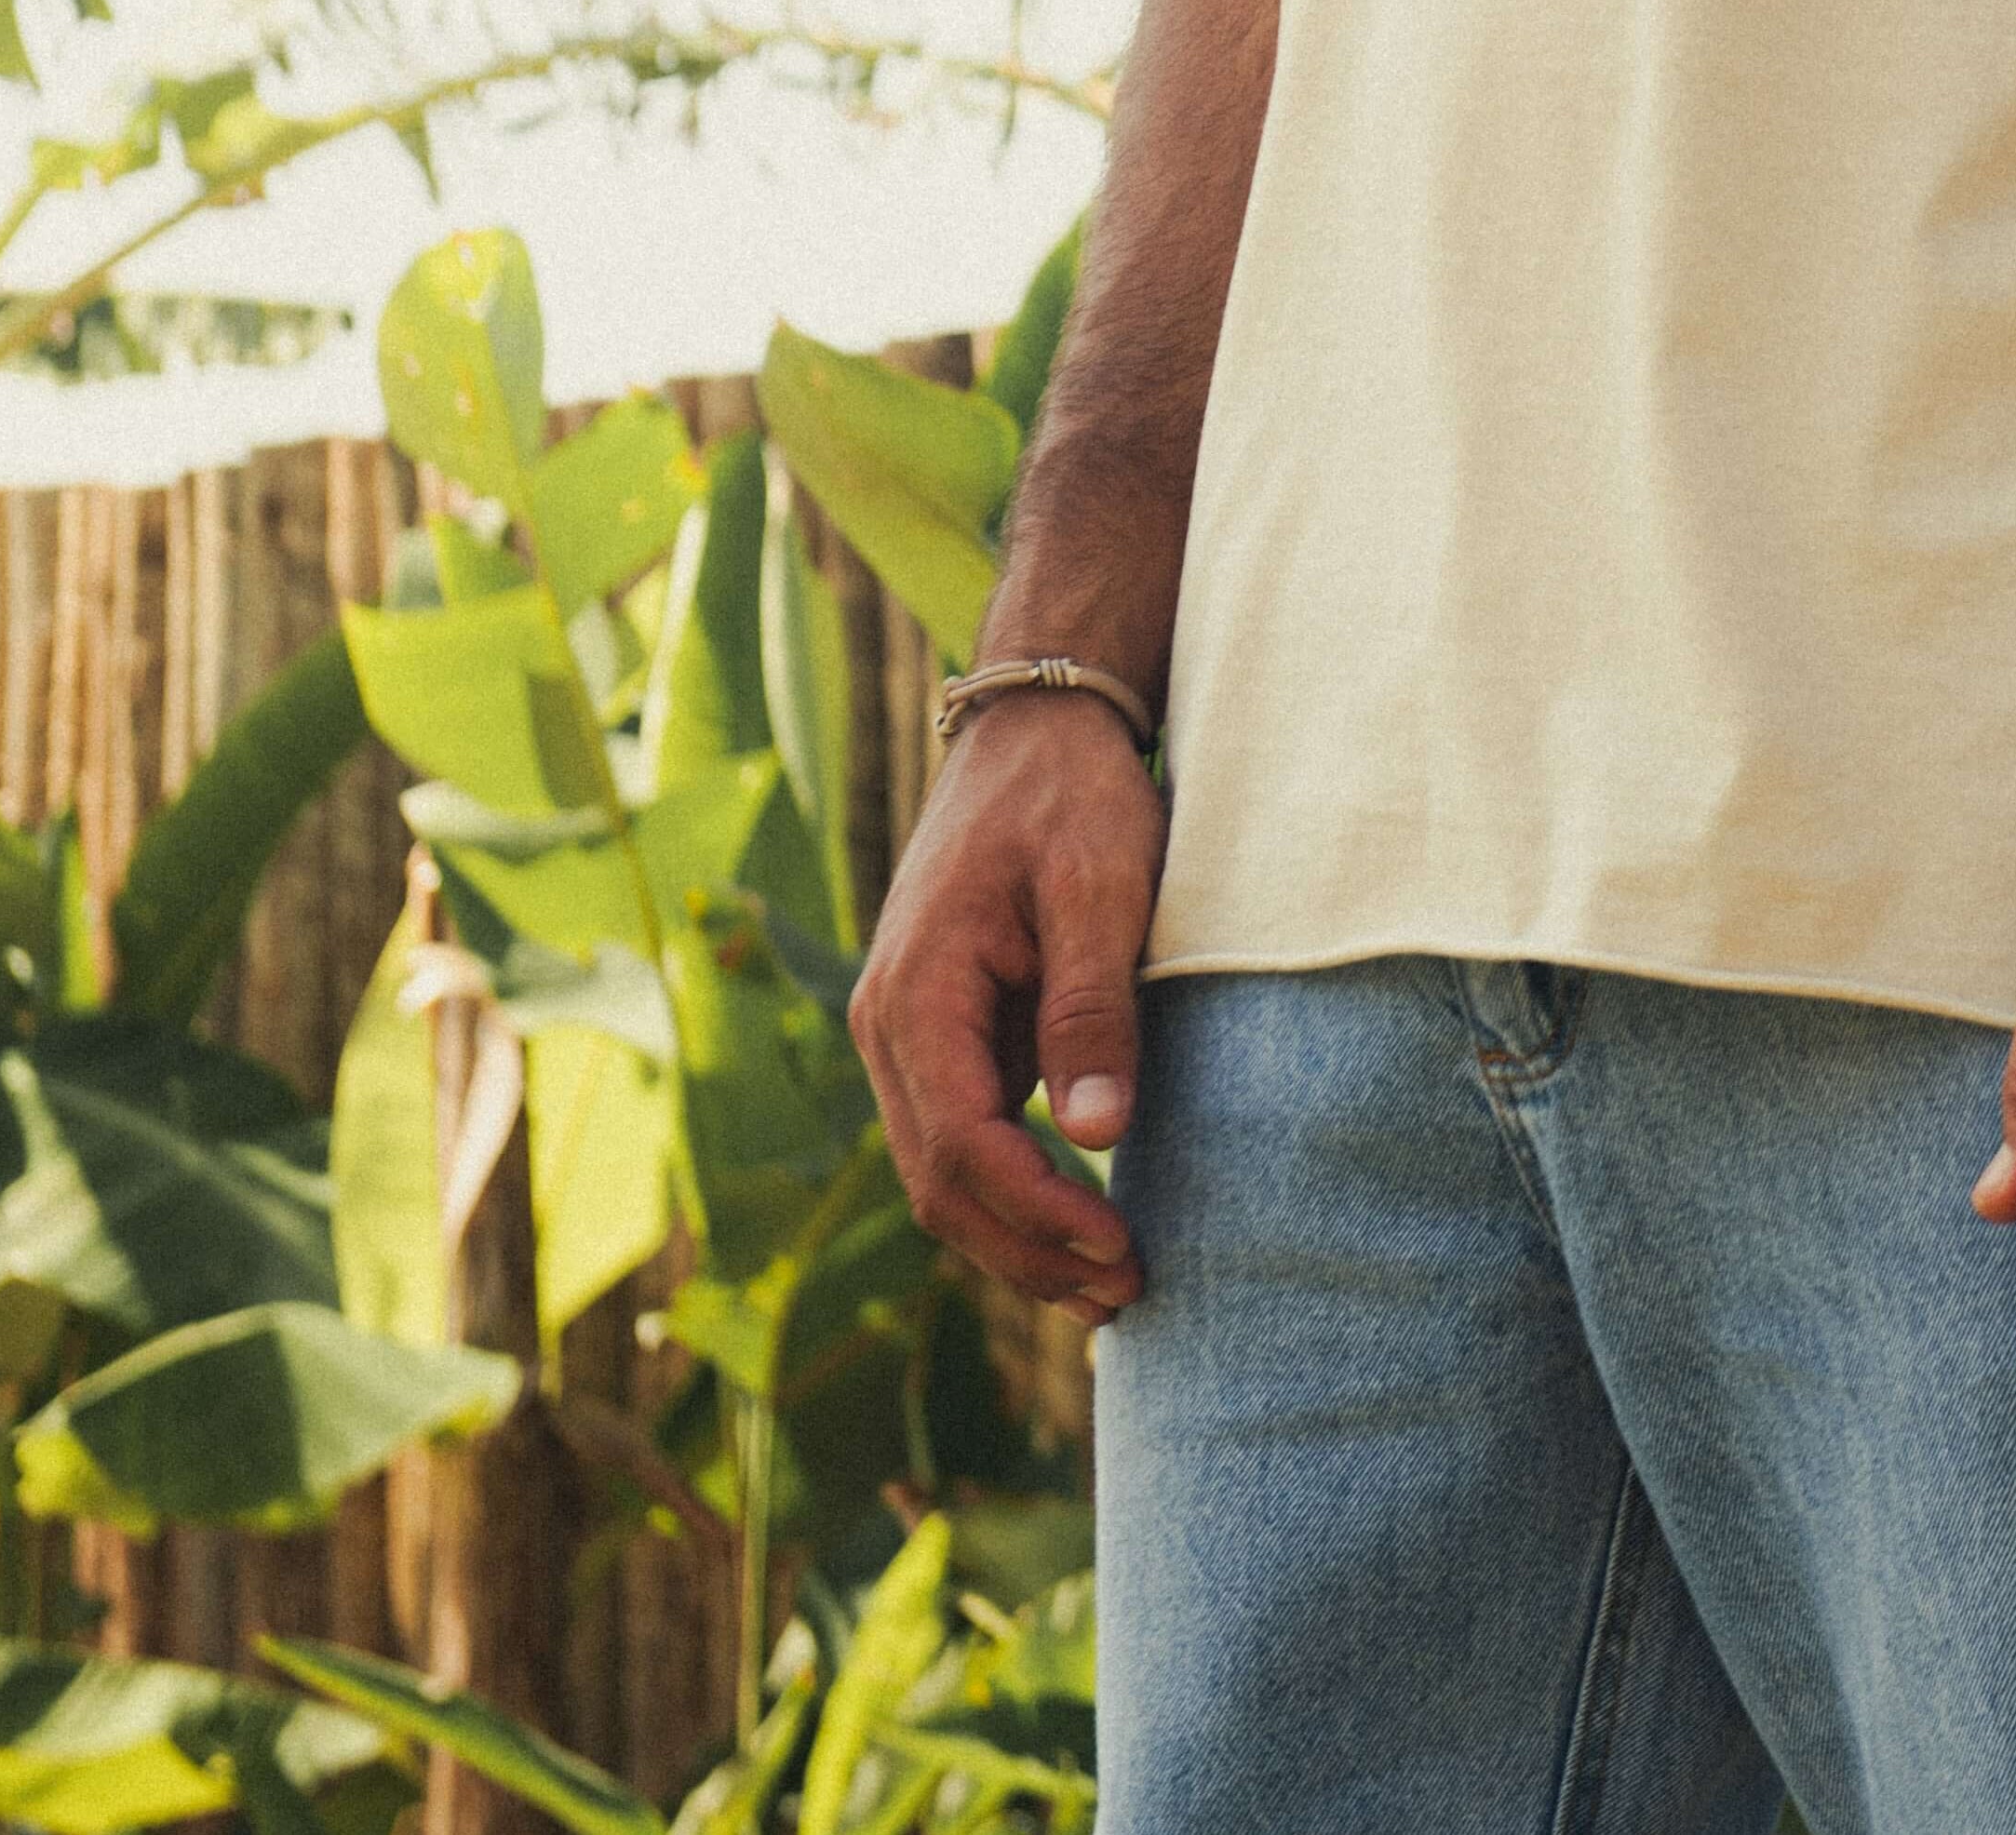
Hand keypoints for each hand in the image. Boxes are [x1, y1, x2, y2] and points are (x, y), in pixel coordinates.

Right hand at [851, 693, 1166, 1312]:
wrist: (1037, 724)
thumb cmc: (1071, 794)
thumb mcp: (1099, 885)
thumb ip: (1091, 1008)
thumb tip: (1095, 1136)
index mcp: (915, 992)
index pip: (960, 1145)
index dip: (1037, 1213)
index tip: (1117, 1249)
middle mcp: (890, 1024)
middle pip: (939, 1182)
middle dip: (1027, 1250)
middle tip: (1125, 1291)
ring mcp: (909, 1032)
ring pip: (944, 1174)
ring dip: (1019, 1237)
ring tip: (1110, 1284)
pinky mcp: (943, 1033)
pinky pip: (965, 1136)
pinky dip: (1016, 1193)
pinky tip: (1082, 1225)